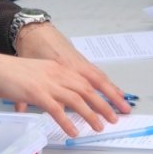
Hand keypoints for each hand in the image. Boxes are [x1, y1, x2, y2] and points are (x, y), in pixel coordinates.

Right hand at [0, 48, 119, 136]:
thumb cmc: (9, 73)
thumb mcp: (36, 77)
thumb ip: (48, 89)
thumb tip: (55, 106)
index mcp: (58, 68)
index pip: (86, 80)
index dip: (103, 91)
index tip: (114, 101)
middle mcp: (57, 73)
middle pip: (87, 89)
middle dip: (103, 104)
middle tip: (114, 116)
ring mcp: (48, 83)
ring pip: (76, 99)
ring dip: (91, 114)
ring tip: (99, 126)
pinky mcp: (36, 93)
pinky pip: (56, 109)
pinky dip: (67, 121)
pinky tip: (74, 131)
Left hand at [14, 23, 129, 114]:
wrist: (35, 31)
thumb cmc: (31, 50)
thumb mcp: (28, 74)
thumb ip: (29, 96)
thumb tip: (31, 111)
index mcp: (60, 70)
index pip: (77, 94)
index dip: (86, 109)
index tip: (95, 122)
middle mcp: (74, 66)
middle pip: (95, 87)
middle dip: (107, 103)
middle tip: (116, 117)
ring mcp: (79, 62)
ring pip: (100, 79)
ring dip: (113, 93)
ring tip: (124, 105)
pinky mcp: (81, 60)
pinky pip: (98, 73)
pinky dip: (108, 83)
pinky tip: (116, 91)